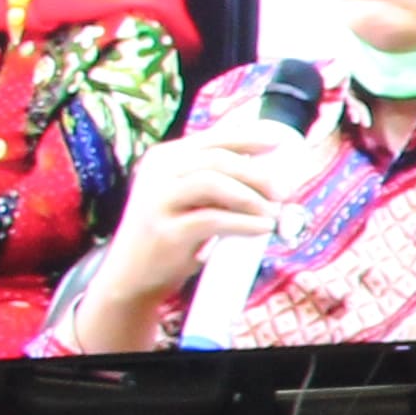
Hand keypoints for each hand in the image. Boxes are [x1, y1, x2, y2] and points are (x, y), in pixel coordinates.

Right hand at [87, 115, 319, 321]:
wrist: (132, 275)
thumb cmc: (171, 234)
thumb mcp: (188, 199)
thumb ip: (216, 180)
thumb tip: (268, 170)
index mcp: (164, 158)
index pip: (212, 140)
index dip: (248, 139)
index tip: (278, 143)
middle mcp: (157, 173)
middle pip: (217, 159)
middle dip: (257, 174)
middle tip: (283, 192)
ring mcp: (157, 200)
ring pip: (212, 183)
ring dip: (251, 197)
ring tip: (273, 213)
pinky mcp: (165, 231)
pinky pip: (212, 219)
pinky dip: (244, 223)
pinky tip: (262, 228)